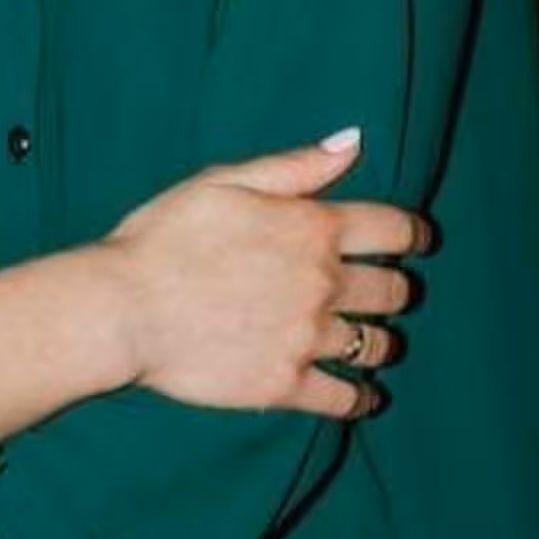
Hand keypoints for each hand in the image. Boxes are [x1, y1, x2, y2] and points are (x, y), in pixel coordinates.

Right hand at [102, 130, 419, 417]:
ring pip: (376, 344)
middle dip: (394, 287)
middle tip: (384, 289)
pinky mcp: (287, 384)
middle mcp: (323, 284)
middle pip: (393, 291)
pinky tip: (359, 392)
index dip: (411, 233)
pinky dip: (361, 395)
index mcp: (311, 228)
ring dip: (379, 339)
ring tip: (368, 339)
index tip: (414, 240)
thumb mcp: (222, 182)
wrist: (124, 307)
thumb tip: (354, 142)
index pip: (393, 230)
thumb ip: (294, 166)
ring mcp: (308, 338)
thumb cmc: (165, 234)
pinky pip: (346, 396)